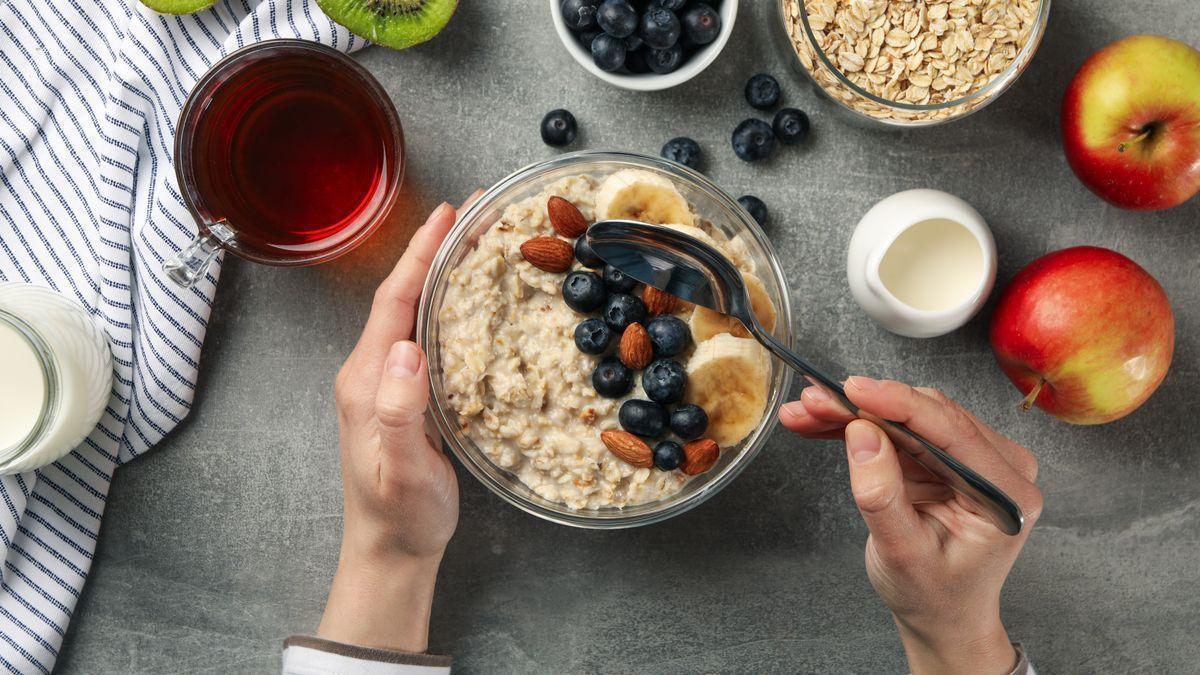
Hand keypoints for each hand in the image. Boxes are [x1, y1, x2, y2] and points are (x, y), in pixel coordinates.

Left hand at [317, 201, 465, 651]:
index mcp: (366, 379)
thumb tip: (405, 349)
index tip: (446, 216)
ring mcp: (385, 382)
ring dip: (440, 272)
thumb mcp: (401, 470)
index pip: (393, 302)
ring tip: (475, 241)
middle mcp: (370, 372)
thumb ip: (399, 411)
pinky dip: (446, 304)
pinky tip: (469, 299)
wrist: (390, 552)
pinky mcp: (403, 394)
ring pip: (413, 311)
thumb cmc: (400, 517)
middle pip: (402, 295)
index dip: (419, 256)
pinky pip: (424, 333)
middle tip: (472, 212)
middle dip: (433, 249)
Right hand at [780, 378, 1041, 674]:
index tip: (853, 390)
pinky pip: (899, 430)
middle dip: (865, 406)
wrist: (941, 616)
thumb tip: (861, 435)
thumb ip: (882, 495)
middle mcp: (999, 467)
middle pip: (926, 416)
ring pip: (907, 416)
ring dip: (854, 412)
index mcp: (1007, 494)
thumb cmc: (933, 596)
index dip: (899, 404)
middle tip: (814, 402)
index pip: (952, 430)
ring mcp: (973, 459)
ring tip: (806, 411)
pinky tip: (821, 423)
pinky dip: (858, 426)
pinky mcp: (945, 457)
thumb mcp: (903, 553)